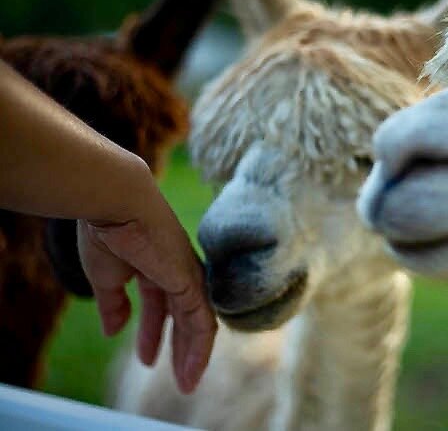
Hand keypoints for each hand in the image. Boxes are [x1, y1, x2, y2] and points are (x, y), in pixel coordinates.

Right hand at [77, 188, 216, 393]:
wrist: (116, 204)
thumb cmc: (107, 232)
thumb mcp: (106, 277)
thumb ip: (114, 304)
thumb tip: (114, 331)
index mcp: (155, 266)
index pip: (159, 305)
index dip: (151, 332)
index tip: (146, 357)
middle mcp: (176, 271)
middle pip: (182, 317)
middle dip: (178, 347)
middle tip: (177, 377)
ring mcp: (188, 275)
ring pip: (197, 323)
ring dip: (191, 355)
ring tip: (186, 383)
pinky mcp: (193, 282)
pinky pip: (203, 322)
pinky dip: (200, 347)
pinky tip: (192, 367)